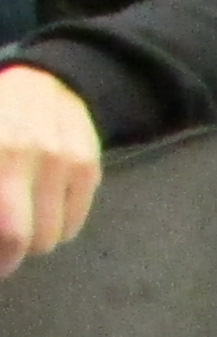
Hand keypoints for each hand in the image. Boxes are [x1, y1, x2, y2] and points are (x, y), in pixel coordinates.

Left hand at [0, 64, 103, 274]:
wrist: (43, 83)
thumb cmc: (0, 121)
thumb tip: (3, 235)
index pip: (4, 224)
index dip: (0, 253)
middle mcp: (25, 152)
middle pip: (21, 235)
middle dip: (8, 253)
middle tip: (4, 253)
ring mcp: (61, 160)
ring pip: (51, 235)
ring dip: (34, 239)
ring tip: (24, 226)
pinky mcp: (88, 167)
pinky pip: (73, 223)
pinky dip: (57, 227)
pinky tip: (45, 210)